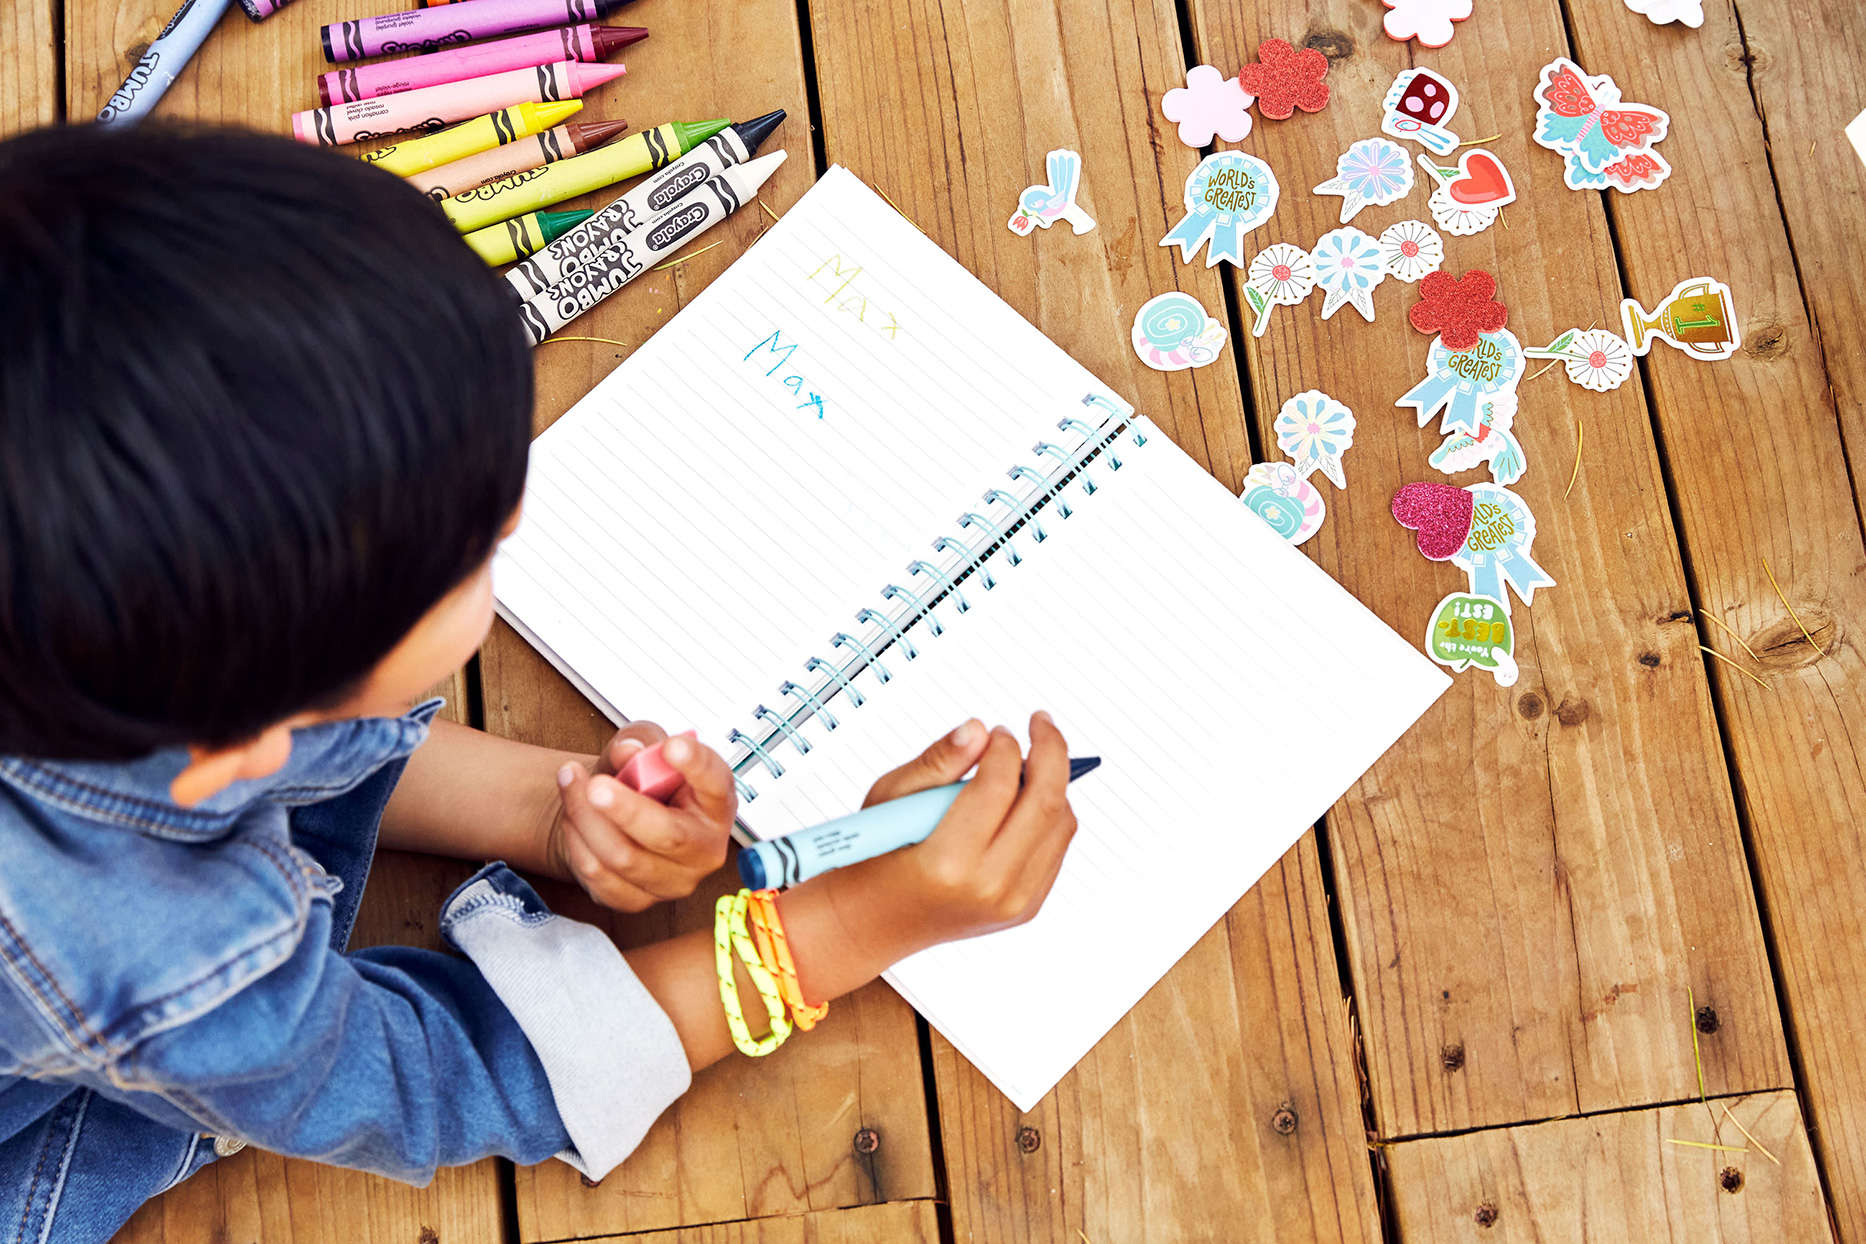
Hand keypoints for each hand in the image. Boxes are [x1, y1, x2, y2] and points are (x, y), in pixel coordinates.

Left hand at [549, 723, 736, 911]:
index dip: (697, 766)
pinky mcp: (637, 900)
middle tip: (596, 785)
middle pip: (670, 836)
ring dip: (586, 816)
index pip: (716, 784)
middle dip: (628, 810)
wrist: (613, 819)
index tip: (674, 746)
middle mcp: (704, 848)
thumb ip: (640, 740)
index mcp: (716, 803)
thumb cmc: (640, 781)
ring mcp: (674, 881)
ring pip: (624, 857)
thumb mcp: (643, 747)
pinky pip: (599, 875)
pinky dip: (576, 841)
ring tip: (570, 780)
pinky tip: (571, 816)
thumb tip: (629, 751)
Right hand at [855, 712, 1078, 946]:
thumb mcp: (889, 800)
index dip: (1005, 747)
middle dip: (1051, 750)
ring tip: (1029, 762)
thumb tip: (978, 730)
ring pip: (1060, 824)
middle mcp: (989, 888)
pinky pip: (1057, 847)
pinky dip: (1051, 813)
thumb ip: (937, 762)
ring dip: (1054, 782)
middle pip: (1045, 803)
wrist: (878, 922)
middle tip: (1040, 723)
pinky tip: (1027, 796)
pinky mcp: (1027, 907)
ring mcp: (1014, 903)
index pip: (998, 787)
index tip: (996, 731)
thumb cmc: (877, 858)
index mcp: (948, 863)